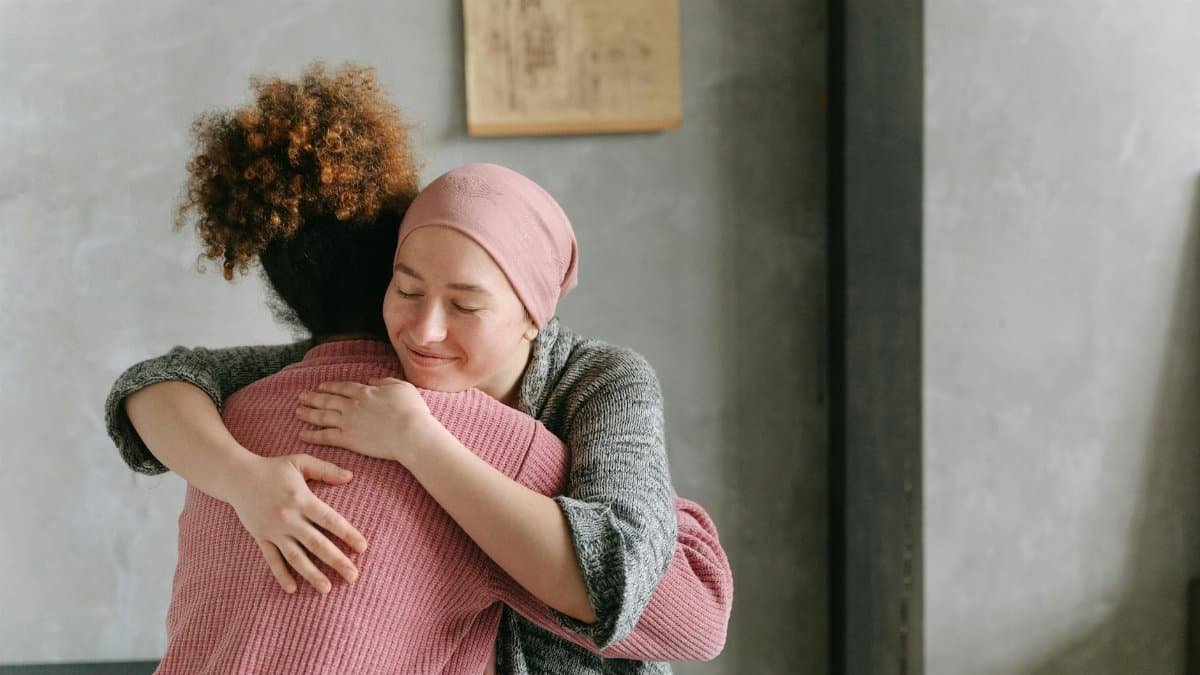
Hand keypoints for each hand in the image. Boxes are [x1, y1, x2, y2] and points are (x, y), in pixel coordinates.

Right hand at [224, 454, 367, 594]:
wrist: (236, 476)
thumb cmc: (272, 468)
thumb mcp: (299, 461)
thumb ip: (326, 470)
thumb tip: (350, 477)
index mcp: (302, 499)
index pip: (330, 520)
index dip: (348, 534)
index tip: (363, 548)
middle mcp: (289, 518)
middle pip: (317, 544)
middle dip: (337, 561)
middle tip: (353, 576)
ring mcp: (274, 530)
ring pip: (296, 557)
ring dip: (312, 574)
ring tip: (327, 589)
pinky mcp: (261, 538)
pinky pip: (272, 560)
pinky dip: (281, 575)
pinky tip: (292, 589)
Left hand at [296, 378, 440, 464]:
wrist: (410, 432)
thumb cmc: (411, 410)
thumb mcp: (401, 387)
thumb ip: (384, 381)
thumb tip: (372, 380)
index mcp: (365, 392)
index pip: (343, 387)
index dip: (330, 386)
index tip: (321, 386)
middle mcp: (352, 405)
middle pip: (328, 400)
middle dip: (313, 397)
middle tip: (301, 396)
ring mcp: (348, 422)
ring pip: (322, 416)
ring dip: (308, 413)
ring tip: (297, 412)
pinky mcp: (348, 439)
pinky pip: (325, 436)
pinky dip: (312, 435)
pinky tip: (303, 434)